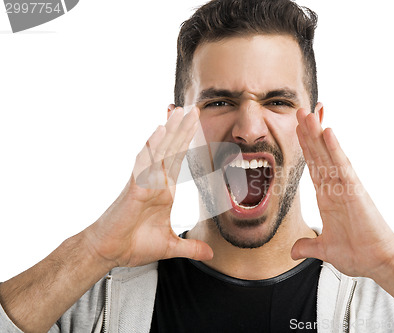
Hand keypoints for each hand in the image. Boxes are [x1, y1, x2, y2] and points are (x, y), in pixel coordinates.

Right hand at [83, 105, 212, 267]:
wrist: (110, 252)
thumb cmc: (133, 244)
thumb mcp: (170, 247)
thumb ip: (191, 248)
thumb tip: (210, 254)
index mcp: (165, 190)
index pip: (179, 160)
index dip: (187, 142)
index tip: (196, 124)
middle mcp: (155, 181)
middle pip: (171, 150)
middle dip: (182, 129)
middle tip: (193, 108)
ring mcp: (144, 183)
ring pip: (158, 152)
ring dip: (168, 132)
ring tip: (178, 112)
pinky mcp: (134, 189)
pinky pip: (143, 165)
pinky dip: (151, 149)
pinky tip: (158, 134)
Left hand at [291, 108, 393, 277]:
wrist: (378, 263)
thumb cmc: (358, 253)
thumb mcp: (324, 249)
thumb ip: (307, 246)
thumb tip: (293, 251)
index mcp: (327, 197)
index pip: (314, 166)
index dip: (305, 147)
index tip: (297, 129)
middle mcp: (336, 187)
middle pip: (319, 154)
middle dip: (309, 132)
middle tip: (300, 110)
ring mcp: (346, 187)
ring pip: (328, 155)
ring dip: (318, 134)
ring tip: (308, 113)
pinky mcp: (356, 192)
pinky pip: (342, 167)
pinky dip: (334, 150)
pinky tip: (327, 133)